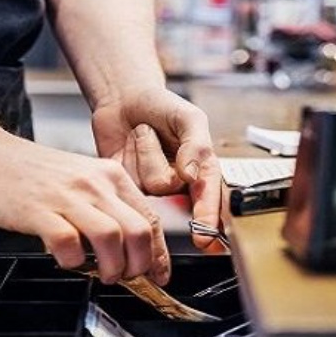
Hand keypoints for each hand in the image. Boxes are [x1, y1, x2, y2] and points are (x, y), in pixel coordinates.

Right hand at [0, 133, 168, 284]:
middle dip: (140, 265)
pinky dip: (72, 262)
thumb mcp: (78, 179)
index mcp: (109, 175)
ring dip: (112, 268)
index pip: (149, 218)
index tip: (158, 274)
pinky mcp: (39, 210)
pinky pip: (69, 244)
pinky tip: (65, 260)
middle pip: (139, 231)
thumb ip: (102, 205)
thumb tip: (125, 245)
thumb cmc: (27, 172)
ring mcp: (67, 195)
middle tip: (126, 278)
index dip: (158, 253)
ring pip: (112, 238)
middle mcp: (94, 183)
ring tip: (101, 274)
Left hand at [90, 87, 222, 252]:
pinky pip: (128, 180)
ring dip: (143, 149)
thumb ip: (197, 144)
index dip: (207, 218)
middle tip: (154, 129)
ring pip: (146, 182)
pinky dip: (128, 153)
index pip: (210, 199)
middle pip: (169, 186)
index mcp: (203, 169)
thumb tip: (191, 174)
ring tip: (144, 134)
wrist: (125, 98)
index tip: (203, 238)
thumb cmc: (162, 106)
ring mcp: (152, 188)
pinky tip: (130, 144)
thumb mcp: (188, 117)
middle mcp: (180, 184)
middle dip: (158, 156)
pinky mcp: (129, 187)